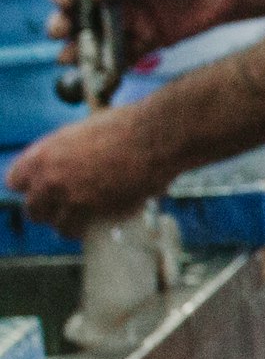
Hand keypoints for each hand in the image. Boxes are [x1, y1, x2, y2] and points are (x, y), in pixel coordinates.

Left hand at [4, 104, 172, 233]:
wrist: (154, 136)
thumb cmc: (128, 128)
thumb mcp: (83, 133)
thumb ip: (68, 153)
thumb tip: (73, 164)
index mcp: (43, 152)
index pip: (16, 181)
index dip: (31, 187)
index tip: (43, 189)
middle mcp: (48, 175)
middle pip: (32, 207)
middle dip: (48, 209)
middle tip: (65, 207)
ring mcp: (67, 195)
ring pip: (54, 223)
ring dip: (66, 223)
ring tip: (82, 220)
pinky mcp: (89, 210)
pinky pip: (75, 230)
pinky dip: (84, 231)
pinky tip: (95, 225)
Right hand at [53, 0, 237, 56]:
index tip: (65, 0)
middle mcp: (115, 0)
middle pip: (78, 15)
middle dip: (64, 24)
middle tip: (60, 31)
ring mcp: (131, 22)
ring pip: (97, 39)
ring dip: (80, 50)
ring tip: (69, 58)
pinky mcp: (149, 42)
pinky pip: (124, 57)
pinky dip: (111, 66)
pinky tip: (102, 73)